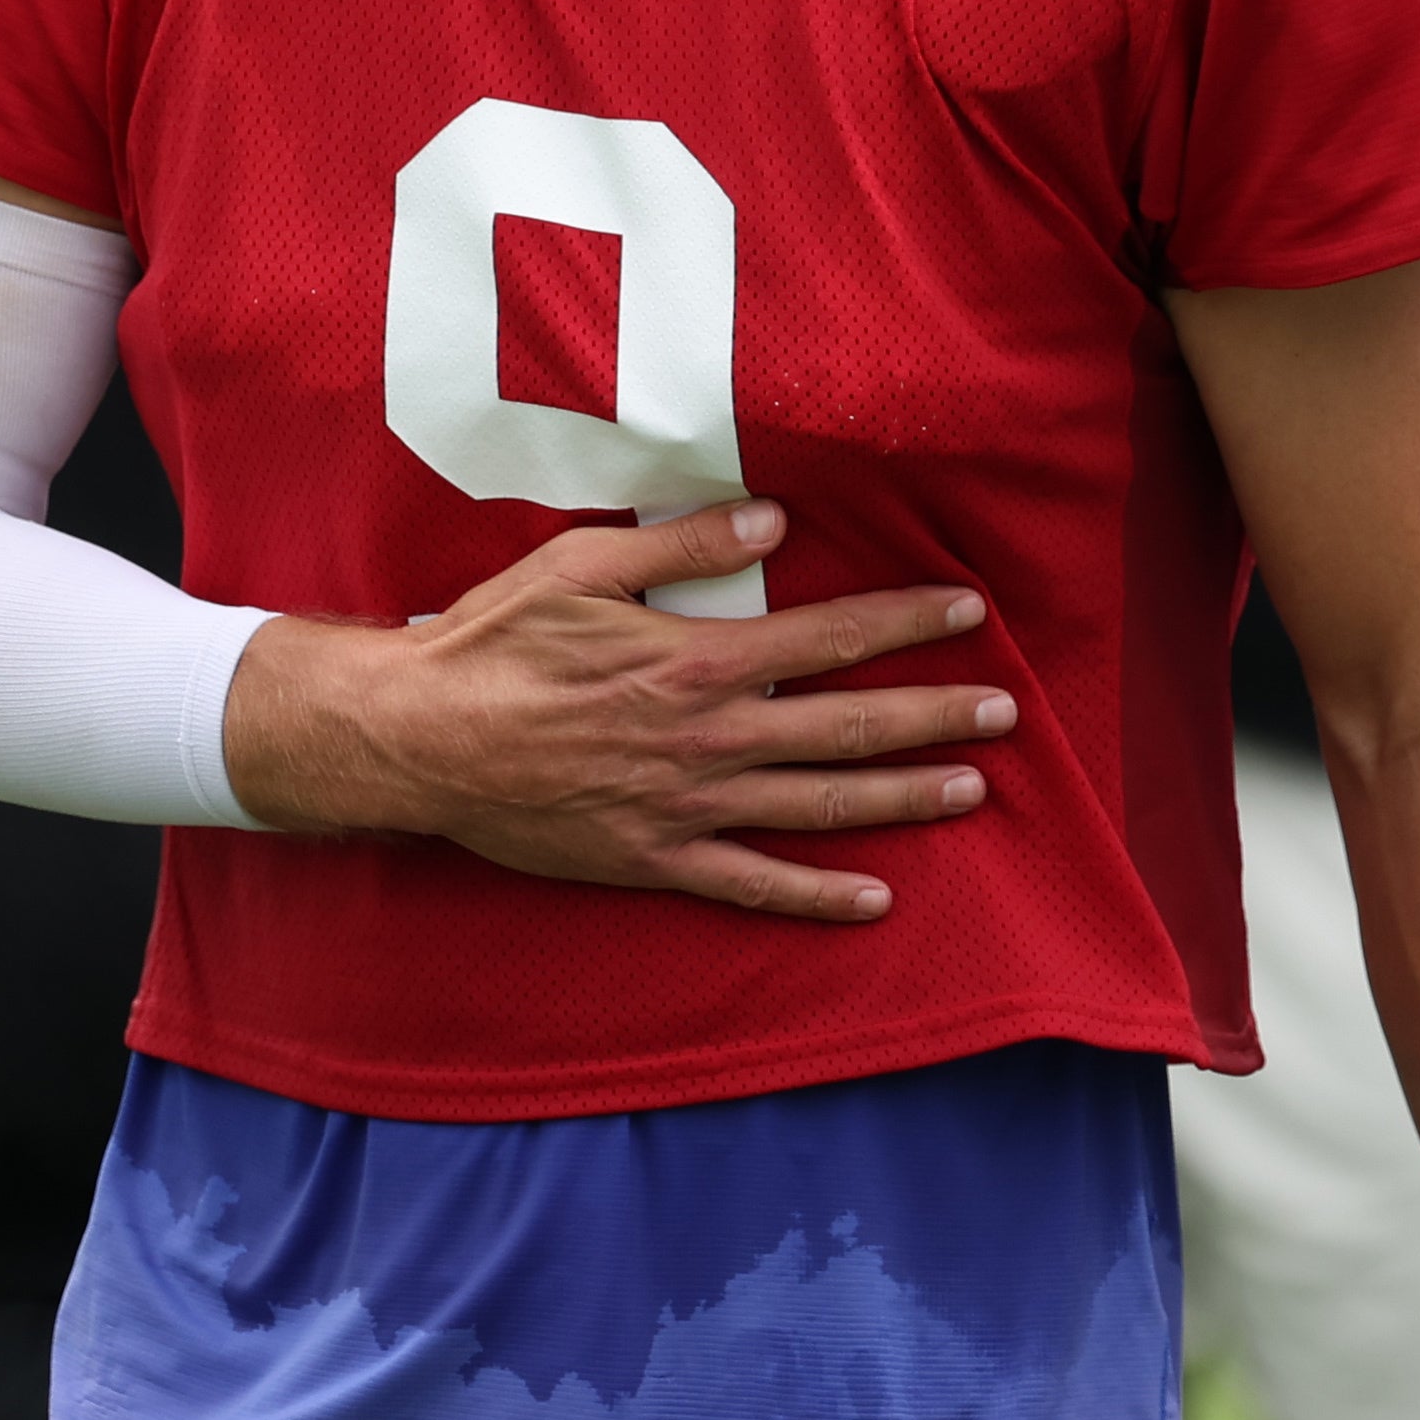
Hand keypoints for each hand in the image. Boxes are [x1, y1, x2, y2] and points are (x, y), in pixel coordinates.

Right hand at [223, 501, 1012, 917]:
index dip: (906, 624)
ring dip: (903, 797)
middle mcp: (707, 740)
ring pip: (819, 807)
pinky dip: (817, 897)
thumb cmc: (491, 642)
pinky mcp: (653, 861)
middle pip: (847, 728)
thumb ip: (683, 541)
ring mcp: (685, 808)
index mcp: (697, 662)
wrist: (413, 740)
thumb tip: (773, 519)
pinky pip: (751, 887)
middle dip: (935, 715)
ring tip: (974, 789)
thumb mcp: (580, 566)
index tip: (970, 613)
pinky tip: (875, 900)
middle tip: (1006, 709)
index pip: (831, 638)